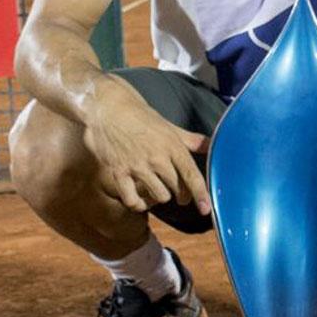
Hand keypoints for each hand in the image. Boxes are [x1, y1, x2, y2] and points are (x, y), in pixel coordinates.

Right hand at [81, 86, 210, 215]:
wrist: (106, 107)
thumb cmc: (138, 115)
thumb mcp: (167, 125)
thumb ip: (189, 139)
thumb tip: (210, 144)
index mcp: (171, 145)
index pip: (191, 175)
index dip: (201, 194)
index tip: (206, 209)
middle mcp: (157, 158)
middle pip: (177, 188)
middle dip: (182, 196)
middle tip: (181, 196)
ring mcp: (137, 166)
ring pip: (159, 196)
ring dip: (161, 198)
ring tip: (159, 192)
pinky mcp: (119, 172)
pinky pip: (132, 199)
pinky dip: (138, 204)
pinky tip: (139, 200)